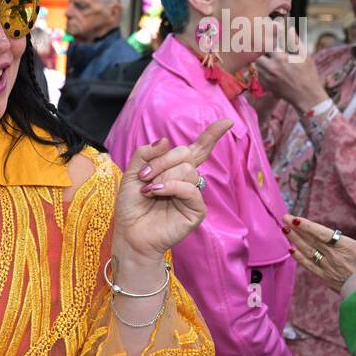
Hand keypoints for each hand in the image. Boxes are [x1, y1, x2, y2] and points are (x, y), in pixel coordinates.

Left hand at [113, 118, 232, 260]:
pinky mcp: (196, 210)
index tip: (227, 122)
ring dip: (162, 176)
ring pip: (187, 169)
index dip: (212, 135)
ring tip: (148, 190)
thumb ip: (145, 154)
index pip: (197, 149)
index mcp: (175, 170)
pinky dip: (170, 187)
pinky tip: (155, 193)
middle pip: (186, 154)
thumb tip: (165, 140)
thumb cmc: (131, 206)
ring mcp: (193, 195)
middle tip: (144, 177)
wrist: (129, 233)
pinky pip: (190, 188)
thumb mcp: (132, 174)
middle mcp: (187, 180)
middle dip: (161, 162)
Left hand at [254, 37, 326, 111]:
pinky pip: (258, 75)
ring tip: (269, 59)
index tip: (269, 36)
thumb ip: (295, 42)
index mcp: (281, 58)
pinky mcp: (265, 86)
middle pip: (256, 55)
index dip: (267, 38)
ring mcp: (267, 78)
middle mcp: (271, 68)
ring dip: (261, 61)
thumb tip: (290, 29)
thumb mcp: (305, 56)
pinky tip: (270, 70)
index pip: (267, 44)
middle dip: (261, 51)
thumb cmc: (308, 74)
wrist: (306, 96)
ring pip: (256, 65)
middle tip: (266, 49)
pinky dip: (262, 71)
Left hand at [284, 215, 355, 292]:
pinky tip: (291, 250)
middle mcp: (334, 254)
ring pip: (308, 251)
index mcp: (347, 245)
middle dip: (297, 228)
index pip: (322, 233)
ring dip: (295, 240)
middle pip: (311, 239)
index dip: (308, 226)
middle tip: (285, 218)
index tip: (296, 218)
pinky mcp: (326, 278)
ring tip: (285, 230)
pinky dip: (300, 258)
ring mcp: (328, 266)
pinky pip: (310, 266)